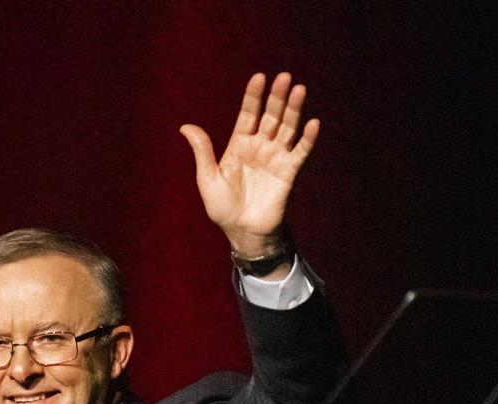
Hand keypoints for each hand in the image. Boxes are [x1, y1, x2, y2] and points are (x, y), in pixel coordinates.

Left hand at [179, 72, 317, 252]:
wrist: (241, 231)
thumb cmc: (222, 207)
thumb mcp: (207, 177)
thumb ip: (202, 150)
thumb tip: (185, 126)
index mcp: (239, 146)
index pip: (248, 115)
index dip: (253, 97)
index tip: (259, 77)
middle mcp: (259, 147)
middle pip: (270, 116)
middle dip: (277, 97)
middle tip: (284, 77)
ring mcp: (275, 158)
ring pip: (287, 128)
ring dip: (294, 110)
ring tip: (299, 90)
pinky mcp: (289, 172)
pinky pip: (300, 152)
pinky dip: (307, 138)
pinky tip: (312, 123)